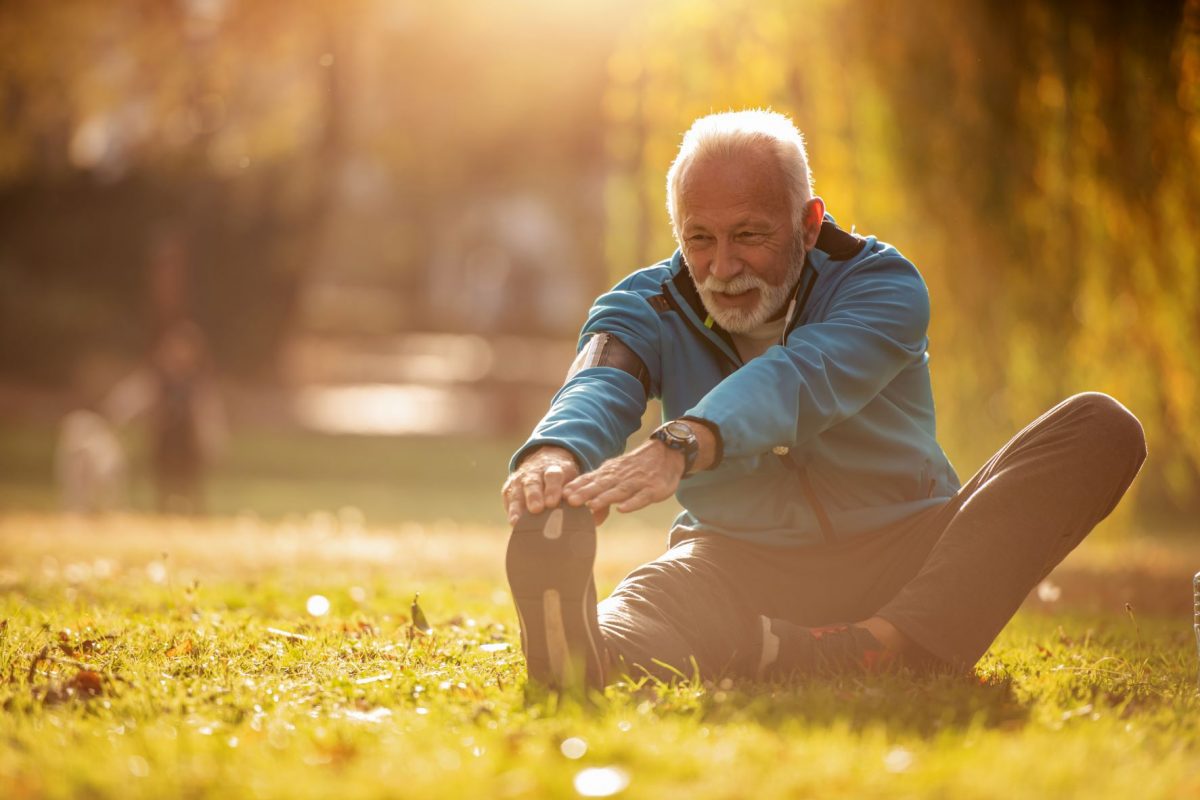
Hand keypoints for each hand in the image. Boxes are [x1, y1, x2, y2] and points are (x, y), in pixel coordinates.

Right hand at [502, 446, 589, 524]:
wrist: (544, 461)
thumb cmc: (564, 480)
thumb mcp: (576, 481)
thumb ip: (587, 498)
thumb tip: (597, 519)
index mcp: (555, 469)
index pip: (554, 476)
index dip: (553, 488)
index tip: (554, 502)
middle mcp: (535, 472)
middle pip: (533, 482)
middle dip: (534, 495)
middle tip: (537, 509)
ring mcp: (520, 480)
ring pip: (517, 491)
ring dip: (517, 506)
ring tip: (517, 522)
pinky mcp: (510, 488)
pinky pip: (508, 498)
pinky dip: (510, 510)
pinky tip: (513, 522)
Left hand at [563, 439, 684, 515]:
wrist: (667, 453)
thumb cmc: (637, 466)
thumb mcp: (616, 470)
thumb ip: (598, 483)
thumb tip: (574, 496)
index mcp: (611, 472)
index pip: (591, 478)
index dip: (577, 486)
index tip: (562, 494)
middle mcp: (622, 476)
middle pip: (602, 485)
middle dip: (586, 493)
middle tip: (570, 501)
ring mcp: (638, 482)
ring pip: (619, 491)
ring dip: (605, 498)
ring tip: (592, 505)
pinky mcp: (653, 489)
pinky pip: (642, 497)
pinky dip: (632, 503)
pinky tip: (622, 509)